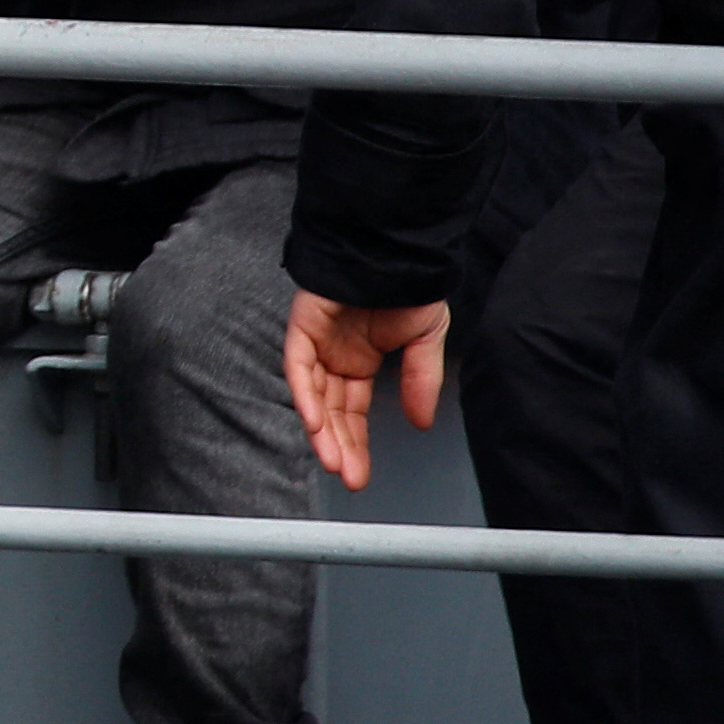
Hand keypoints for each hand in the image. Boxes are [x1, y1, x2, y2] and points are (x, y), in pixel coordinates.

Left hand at [283, 288, 448, 491]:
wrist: (397, 246)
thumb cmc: (409, 284)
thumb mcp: (426, 339)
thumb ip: (421, 380)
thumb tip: (421, 422)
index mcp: (359, 359)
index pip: (352, 411)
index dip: (356, 443)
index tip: (359, 475)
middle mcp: (334, 355)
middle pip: (330, 410)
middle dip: (339, 446)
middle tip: (348, 477)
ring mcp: (316, 341)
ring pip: (312, 394)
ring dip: (321, 430)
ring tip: (333, 462)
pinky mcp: (302, 325)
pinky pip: (298, 364)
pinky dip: (305, 393)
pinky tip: (315, 422)